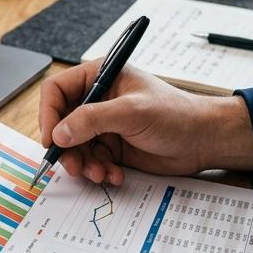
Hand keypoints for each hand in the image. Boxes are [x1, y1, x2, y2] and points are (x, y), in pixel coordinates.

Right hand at [39, 62, 252, 184]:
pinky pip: (91, 161)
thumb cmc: (175, 114)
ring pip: (74, 147)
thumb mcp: (132, 112)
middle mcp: (98, 100)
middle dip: (66, 148)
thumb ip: (92, 119)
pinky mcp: (112, 147)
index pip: (57, 91)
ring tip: (100, 174)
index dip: (49, 115)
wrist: (203, 141)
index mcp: (100, 77)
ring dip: (83, 164)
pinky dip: (98, 171)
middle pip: (61, 123)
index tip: (52, 140)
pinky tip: (114, 176)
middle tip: (74, 166)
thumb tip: (59, 133)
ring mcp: (104, 125)